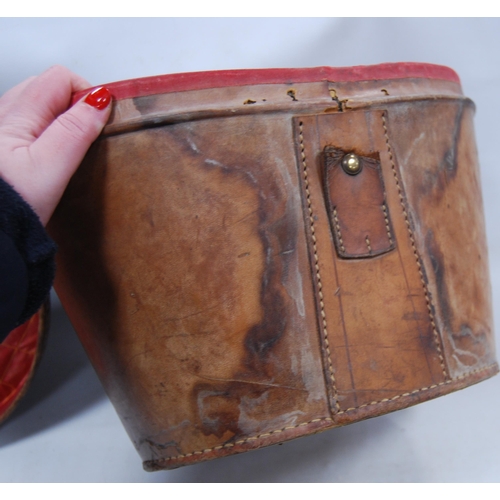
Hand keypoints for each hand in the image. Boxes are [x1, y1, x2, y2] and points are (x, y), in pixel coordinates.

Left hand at [0, 65, 110, 224]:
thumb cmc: (11, 205)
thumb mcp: (50, 167)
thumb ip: (75, 131)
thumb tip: (100, 101)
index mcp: (18, 113)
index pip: (61, 78)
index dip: (88, 94)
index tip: (102, 122)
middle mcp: (5, 114)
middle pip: (50, 88)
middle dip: (76, 105)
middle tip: (90, 137)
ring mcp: (2, 131)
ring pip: (40, 107)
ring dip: (62, 120)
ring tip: (72, 150)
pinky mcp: (4, 148)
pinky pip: (31, 126)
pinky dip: (48, 133)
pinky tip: (52, 158)